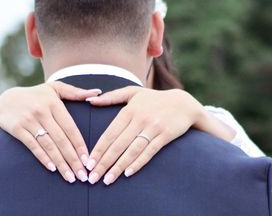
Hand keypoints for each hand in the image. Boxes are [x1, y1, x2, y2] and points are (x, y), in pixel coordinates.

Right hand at [0, 82, 101, 182]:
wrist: (5, 99)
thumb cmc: (36, 95)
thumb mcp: (55, 89)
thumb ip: (75, 92)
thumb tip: (97, 93)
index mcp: (54, 103)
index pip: (70, 127)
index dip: (79, 145)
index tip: (88, 160)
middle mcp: (42, 111)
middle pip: (61, 139)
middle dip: (73, 159)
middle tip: (82, 175)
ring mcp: (29, 120)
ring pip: (48, 145)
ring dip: (60, 163)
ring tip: (70, 177)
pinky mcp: (17, 128)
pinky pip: (32, 145)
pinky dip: (43, 157)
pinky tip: (52, 168)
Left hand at [85, 87, 234, 184]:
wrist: (183, 103)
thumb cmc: (153, 99)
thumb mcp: (132, 93)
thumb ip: (111, 97)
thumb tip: (90, 100)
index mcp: (129, 110)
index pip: (110, 133)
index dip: (98, 149)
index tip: (88, 163)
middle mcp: (140, 119)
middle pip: (118, 144)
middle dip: (104, 162)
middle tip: (93, 177)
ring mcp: (153, 128)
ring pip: (132, 150)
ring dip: (119, 167)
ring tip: (107, 180)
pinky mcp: (165, 136)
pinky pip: (150, 152)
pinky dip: (138, 163)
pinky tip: (128, 173)